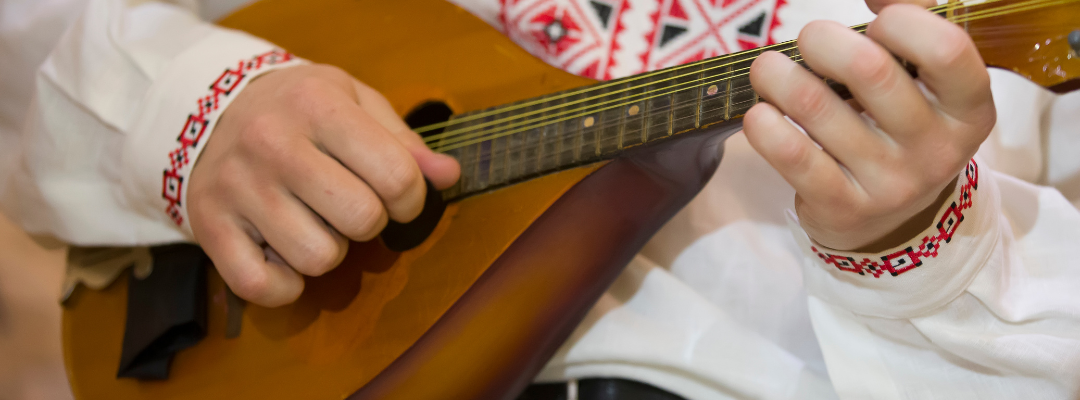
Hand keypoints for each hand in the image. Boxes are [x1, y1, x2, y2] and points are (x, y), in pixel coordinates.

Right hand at [187, 64, 459, 306]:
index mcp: (317, 105)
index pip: (396, 175)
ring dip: (328, 250)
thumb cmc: (297, 110)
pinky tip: (284, 255)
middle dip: (371, 222)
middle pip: (362, 220)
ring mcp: (237, 187)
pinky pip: (262, 286)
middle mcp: (273, 143)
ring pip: (318, 258)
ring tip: (313, 221)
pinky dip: (285, 285)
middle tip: (352, 206)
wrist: (203, 106)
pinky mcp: (209, 226)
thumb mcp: (352, 102)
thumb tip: (449, 177)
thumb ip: (403, 142)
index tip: (397, 195)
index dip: (411, 197)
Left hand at [743, 4, 994, 251]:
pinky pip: (792, 156)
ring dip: (777, 75)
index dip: (901, 22)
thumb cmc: (900, 126)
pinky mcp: (842, 207)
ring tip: (767, 70)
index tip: (875, 24)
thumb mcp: (925, 81)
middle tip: (807, 40)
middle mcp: (936, 150)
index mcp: (969, 108)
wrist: (888, 221)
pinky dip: (764, 124)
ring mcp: (890, 185)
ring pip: (816, 107)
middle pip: (871, 71)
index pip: (946, 50)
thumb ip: (912, 21)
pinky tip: (760, 113)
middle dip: (822, 40)